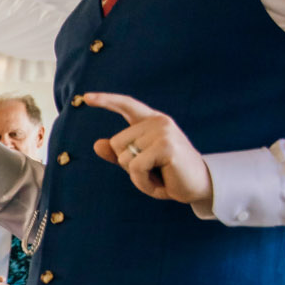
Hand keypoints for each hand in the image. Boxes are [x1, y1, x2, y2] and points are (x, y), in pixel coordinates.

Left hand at [81, 91, 212, 204]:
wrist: (198, 187)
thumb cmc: (167, 175)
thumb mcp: (138, 164)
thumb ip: (118, 153)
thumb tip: (97, 144)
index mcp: (151, 121)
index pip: (127, 105)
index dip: (106, 100)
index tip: (85, 97)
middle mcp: (158, 122)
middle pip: (116, 143)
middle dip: (127, 164)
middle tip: (153, 170)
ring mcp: (164, 132)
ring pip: (124, 157)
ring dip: (136, 176)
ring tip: (158, 176)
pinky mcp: (167, 147)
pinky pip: (136, 168)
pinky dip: (142, 183)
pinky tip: (160, 183)